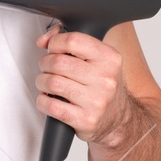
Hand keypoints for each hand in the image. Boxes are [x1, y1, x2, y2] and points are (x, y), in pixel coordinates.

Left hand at [34, 22, 133, 147]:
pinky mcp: (86, 120)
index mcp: (109, 59)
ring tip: (47, 84)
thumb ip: (71, 43)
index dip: (55, 42)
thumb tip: (44, 40)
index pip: (73, 40)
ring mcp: (96, 101)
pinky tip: (48, 99)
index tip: (53, 48)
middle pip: (58, 62)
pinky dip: (42, 101)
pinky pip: (51, 106)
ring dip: (42, 82)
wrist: (118, 119)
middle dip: (45, 63)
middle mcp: (106, 79)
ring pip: (52, 83)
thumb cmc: (102, 86)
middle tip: (47, 68)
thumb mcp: (97, 59)